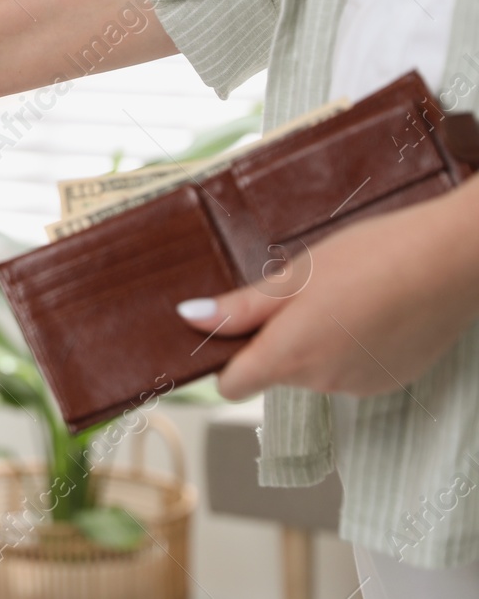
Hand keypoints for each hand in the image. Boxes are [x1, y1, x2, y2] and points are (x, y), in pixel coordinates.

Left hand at [176, 184, 478, 400]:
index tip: (231, 331)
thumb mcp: (296, 274)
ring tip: (343, 295)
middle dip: (276, 339)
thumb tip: (189, 319)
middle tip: (301, 292)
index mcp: (291, 356)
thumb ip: (241, 306)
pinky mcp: (392, 381)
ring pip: (314, 369)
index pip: (233, 386)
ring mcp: (360, 386)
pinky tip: (371, 310)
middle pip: (275, 372)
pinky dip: (351, 347)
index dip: (226, 360)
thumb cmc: (372, 256)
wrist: (455, 260)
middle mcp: (323, 382)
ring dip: (316, 341)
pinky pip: (350, 370)